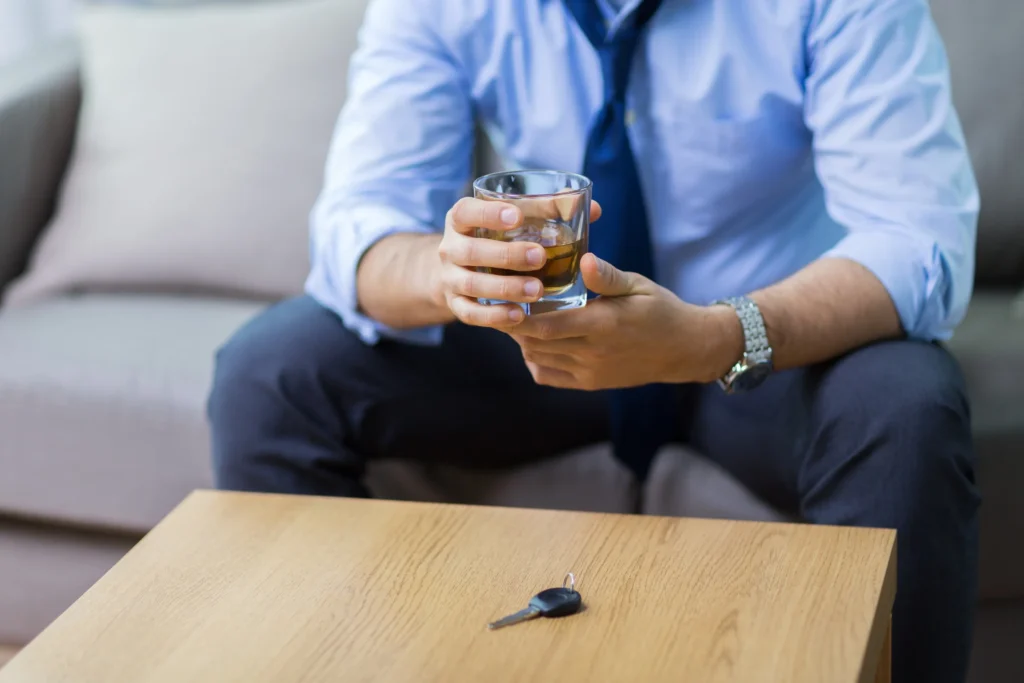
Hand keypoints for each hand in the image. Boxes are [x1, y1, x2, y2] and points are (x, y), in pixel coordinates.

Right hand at [434, 197, 601, 327]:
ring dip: (505, 287)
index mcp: (461, 220)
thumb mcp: (512, 222)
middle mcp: (450, 248)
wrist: (459, 271)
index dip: (488, 213)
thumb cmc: (498, 240)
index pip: (466, 212)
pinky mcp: (456, 305)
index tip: (516, 216)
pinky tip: (519, 316)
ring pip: (472, 284)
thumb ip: (549, 213)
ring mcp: (450, 278)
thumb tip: (594, 209)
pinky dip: (494, 316)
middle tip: (539, 257)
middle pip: (470, 251)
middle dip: (505, 255)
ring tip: (537, 290)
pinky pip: (470, 314)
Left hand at [511, 254, 743, 388]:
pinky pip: (549, 377)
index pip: (548, 326)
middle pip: (536, 343)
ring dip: (522, 340)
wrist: (683, 349)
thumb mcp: (638, 285)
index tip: (501, 300)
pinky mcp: (590, 383)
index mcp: (603, 324)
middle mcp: (593, 352)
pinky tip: (534, 342)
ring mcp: (589, 372)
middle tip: (500, 302)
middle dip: (512, 325)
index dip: (518, 317)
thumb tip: (583, 258)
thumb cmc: (659, 310)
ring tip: (513, 318)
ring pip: (539, 359)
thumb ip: (607, 276)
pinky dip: (534, 360)